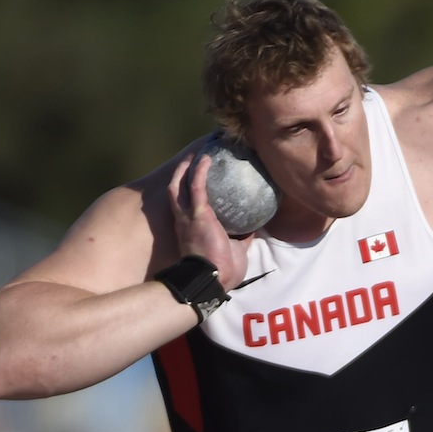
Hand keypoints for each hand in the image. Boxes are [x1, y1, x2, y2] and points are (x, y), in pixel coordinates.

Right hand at [166, 145, 253, 288]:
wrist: (214, 280)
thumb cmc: (223, 271)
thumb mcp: (236, 250)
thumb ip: (242, 237)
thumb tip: (255, 227)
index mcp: (192, 229)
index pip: (186, 205)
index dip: (189, 190)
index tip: (199, 178)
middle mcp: (185, 220)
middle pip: (177, 190)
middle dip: (183, 173)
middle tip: (195, 158)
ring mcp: (189, 217)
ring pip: (180, 184)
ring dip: (187, 166)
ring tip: (199, 152)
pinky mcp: (199, 214)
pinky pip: (196, 186)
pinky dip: (199, 171)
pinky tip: (206, 158)